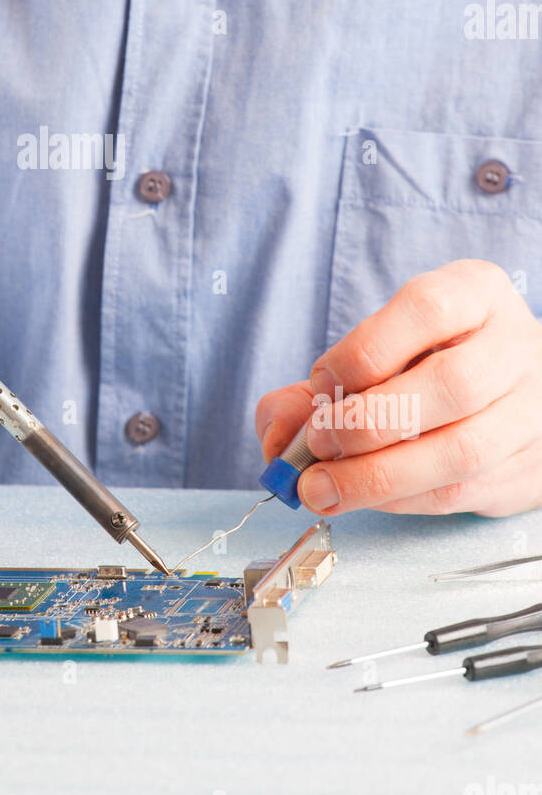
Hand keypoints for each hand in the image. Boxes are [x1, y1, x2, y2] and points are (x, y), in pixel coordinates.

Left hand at [255, 260, 541, 516]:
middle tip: (317, 441)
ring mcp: (530, 411)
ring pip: (461, 451)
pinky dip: (400, 500)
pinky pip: (461, 493)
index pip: (426, 309)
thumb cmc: (426, 364)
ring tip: (322, 485)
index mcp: (477, 294)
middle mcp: (515, 348)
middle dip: (369, 421)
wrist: (509, 393)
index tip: (321, 381)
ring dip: (378, 476)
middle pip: (453, 385)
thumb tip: (278, 434)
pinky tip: (364, 495)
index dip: (364, 350)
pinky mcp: (527, 469)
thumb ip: (314, 385)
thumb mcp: (378, 347)